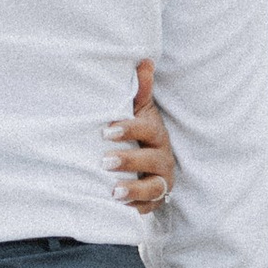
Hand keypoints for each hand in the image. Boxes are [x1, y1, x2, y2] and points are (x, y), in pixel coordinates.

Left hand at [109, 56, 177, 209]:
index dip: (129, 129)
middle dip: (129, 160)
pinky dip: (137, 207)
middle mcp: (162, 157)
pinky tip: (120, 207)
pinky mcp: (156, 199)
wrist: (149, 162)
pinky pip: (149, 206)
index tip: (106, 130)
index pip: (147, 129)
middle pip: (151, 159)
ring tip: (113, 192)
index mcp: (156, 133)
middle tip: (104, 162)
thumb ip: (139, 89)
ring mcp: (161, 179)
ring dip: (134, 189)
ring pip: (154, 186)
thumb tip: (144, 59)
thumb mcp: (139, 110)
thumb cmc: (139, 131)